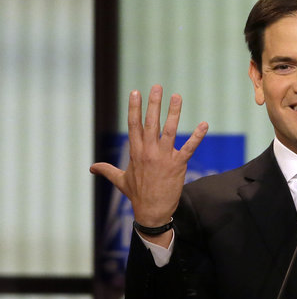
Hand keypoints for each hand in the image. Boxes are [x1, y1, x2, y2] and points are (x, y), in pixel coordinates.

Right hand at [90, 85, 207, 230]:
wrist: (152, 211)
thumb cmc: (137, 195)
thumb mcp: (120, 180)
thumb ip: (107, 170)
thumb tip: (91, 168)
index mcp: (135, 152)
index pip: (134, 125)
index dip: (134, 107)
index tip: (135, 92)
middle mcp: (149, 152)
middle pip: (151, 123)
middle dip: (154, 104)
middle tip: (157, 86)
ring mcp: (164, 157)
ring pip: (169, 130)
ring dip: (174, 113)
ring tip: (177, 96)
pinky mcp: (178, 165)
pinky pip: (189, 148)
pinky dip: (197, 136)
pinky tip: (204, 124)